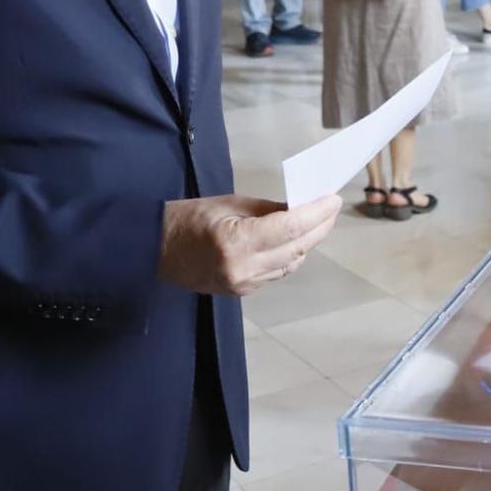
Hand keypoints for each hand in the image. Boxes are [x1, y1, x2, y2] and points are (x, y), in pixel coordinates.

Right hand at [158, 194, 340, 296]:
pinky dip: (291, 255)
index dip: (315, 213)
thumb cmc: (190, 219)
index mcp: (235, 242)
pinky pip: (277, 272)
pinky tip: (297, 240)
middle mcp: (241, 268)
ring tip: (320, 220)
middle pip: (295, 248)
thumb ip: (269, 209)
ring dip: (308, 242)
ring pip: (291, 263)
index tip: (333, 199)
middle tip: (332, 208)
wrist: (156, 250)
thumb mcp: (231, 204)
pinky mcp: (242, 291)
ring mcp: (242, 284)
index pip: (288, 228)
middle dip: (319, 226)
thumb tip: (302, 207)